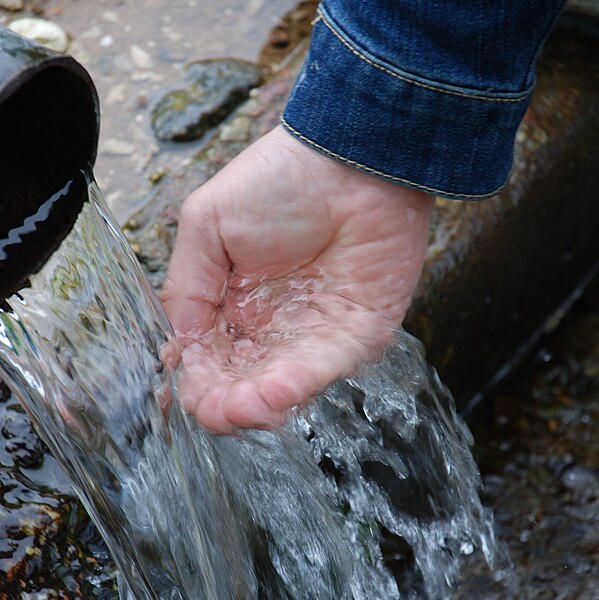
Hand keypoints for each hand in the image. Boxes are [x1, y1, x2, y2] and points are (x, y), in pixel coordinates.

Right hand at [161, 125, 433, 432]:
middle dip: (224, 402)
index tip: (180, 395)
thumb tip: (177, 345)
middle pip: (243, 379)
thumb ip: (188, 286)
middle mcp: (273, 324)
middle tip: (211, 412)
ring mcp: (315, 332)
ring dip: (257, 404)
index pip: (210, 354)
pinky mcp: (356, 333)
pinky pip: (325, 367)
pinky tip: (271, 394)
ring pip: (282, 384)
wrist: (349, 158)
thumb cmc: (278, 181)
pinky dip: (298, 384)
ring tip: (236, 409)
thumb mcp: (208, 225)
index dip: (195, 378)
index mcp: (235, 301)